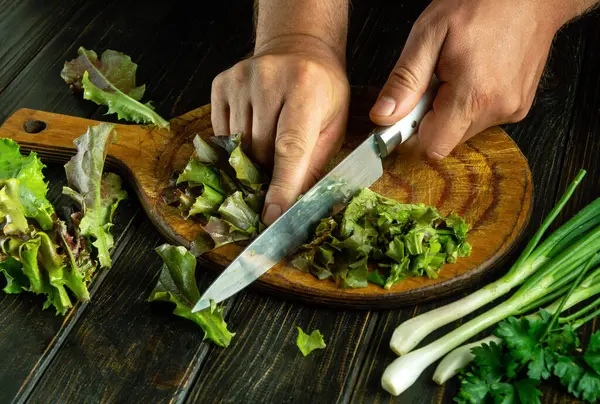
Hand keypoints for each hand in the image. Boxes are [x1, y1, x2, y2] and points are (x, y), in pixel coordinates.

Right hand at [211, 35, 349, 224]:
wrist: (298, 48)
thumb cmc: (322, 92)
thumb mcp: (333, 125)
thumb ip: (315, 163)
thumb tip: (294, 204)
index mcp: (306, 89)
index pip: (290, 147)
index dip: (282, 185)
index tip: (273, 215)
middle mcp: (269, 79)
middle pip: (260, 150)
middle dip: (270, 170)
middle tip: (281, 170)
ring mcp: (240, 79)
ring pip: (238, 145)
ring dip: (253, 157)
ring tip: (270, 144)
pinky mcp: (221, 83)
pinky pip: (222, 132)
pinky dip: (237, 143)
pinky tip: (254, 130)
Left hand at [370, 0, 572, 158]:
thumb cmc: (482, 3)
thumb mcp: (429, 34)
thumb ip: (405, 80)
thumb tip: (383, 116)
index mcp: (473, 96)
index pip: (432, 146)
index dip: (412, 133)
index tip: (406, 112)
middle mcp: (497, 109)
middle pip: (447, 139)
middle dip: (430, 118)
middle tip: (433, 80)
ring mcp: (513, 109)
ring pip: (463, 130)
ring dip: (450, 110)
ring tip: (455, 72)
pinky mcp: (520, 106)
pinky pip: (482, 119)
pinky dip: (470, 104)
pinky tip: (473, 75)